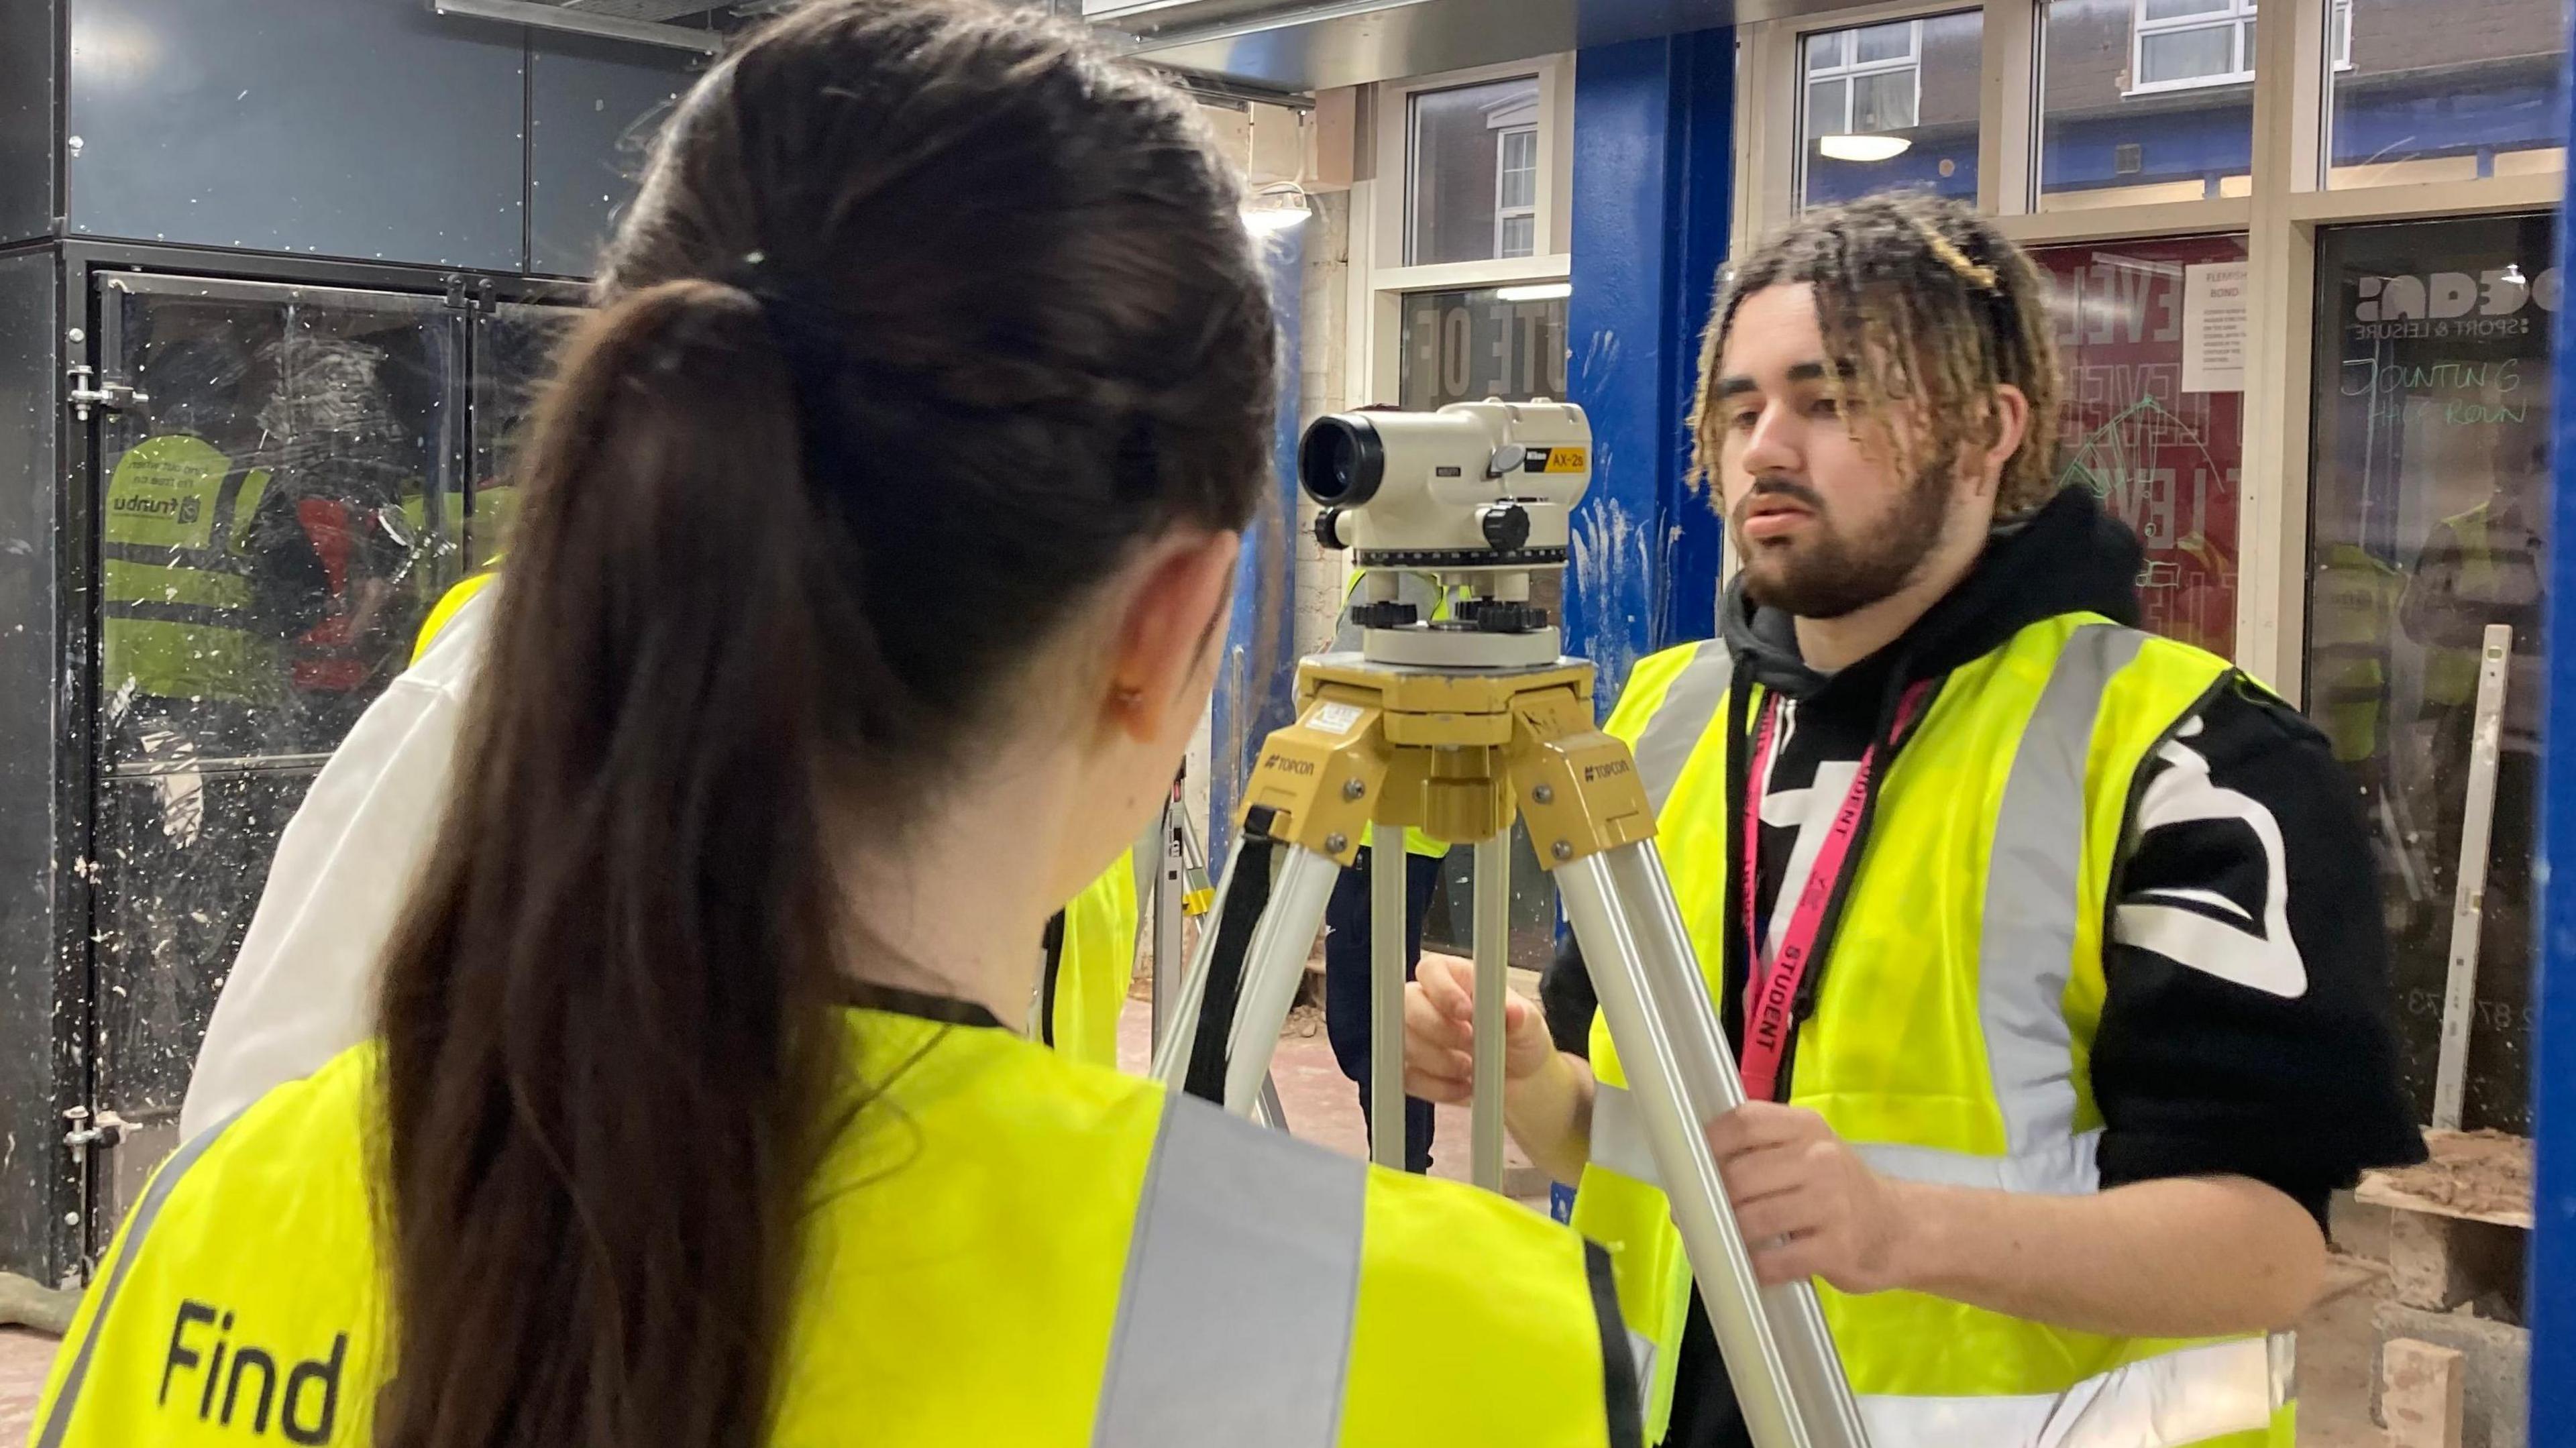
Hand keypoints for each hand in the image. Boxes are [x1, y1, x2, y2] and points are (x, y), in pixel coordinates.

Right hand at [1400, 952, 1558, 1104]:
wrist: (1518, 1079)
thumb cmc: (1519, 1038)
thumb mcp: (1529, 1026)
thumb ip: (1519, 1017)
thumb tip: (1513, 1011)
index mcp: (1456, 978)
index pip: (1431, 970)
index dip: (1443, 990)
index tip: (1466, 1013)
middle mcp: (1429, 1001)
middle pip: (1408, 1003)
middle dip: (1438, 1029)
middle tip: (1470, 1044)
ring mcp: (1415, 1034)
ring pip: (1405, 1042)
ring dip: (1439, 1061)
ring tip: (1470, 1069)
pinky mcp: (1411, 1067)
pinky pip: (1407, 1077)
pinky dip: (1437, 1086)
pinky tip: (1463, 1087)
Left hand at [1707, 1102, 1916, 1294]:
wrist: (1901, 1229)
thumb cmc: (1840, 1190)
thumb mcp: (1810, 1152)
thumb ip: (1762, 1151)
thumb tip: (1693, 1166)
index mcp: (1807, 1127)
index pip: (1745, 1122)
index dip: (1708, 1144)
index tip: (1687, 1164)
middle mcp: (1821, 1159)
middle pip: (1741, 1175)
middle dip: (1708, 1199)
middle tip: (1691, 1214)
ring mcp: (1832, 1204)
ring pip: (1753, 1218)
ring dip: (1725, 1234)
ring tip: (1715, 1240)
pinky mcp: (1837, 1248)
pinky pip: (1775, 1260)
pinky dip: (1753, 1266)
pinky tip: (1750, 1266)